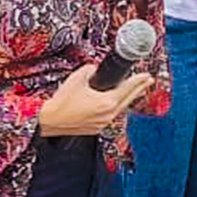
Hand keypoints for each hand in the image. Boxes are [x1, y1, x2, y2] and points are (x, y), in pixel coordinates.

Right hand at [39, 65, 153, 135]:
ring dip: (129, 99)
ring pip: (121, 108)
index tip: (147, 75)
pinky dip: (117, 107)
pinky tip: (117, 103)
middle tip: (149, 81)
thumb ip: (90, 69)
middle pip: (128, 99)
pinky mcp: (96, 128)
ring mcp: (103, 123)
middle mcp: (108, 114)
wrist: (48, 121)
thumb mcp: (77, 79)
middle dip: (139, 89)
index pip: (127, 89)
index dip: (138, 81)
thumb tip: (94, 68)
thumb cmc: (62, 101)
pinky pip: (111, 115)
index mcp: (107, 102)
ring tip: (136, 91)